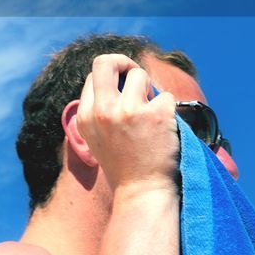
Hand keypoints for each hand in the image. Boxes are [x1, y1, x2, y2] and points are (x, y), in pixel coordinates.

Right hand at [74, 54, 179, 196]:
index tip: (124, 88)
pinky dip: (169, 111)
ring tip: (152, 115)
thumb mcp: (97, 138)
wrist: (143, 193)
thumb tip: (116, 79)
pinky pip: (165, 96)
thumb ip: (99, 110)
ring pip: (140, 75)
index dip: (111, 79)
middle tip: (135, 75)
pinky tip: (165, 132)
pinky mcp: (156, 115)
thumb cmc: (124, 166)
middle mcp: (103, 111)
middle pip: (105, 61)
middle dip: (123, 62)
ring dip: (150, 90)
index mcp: (86, 117)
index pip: (94, 76)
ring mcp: (129, 112)